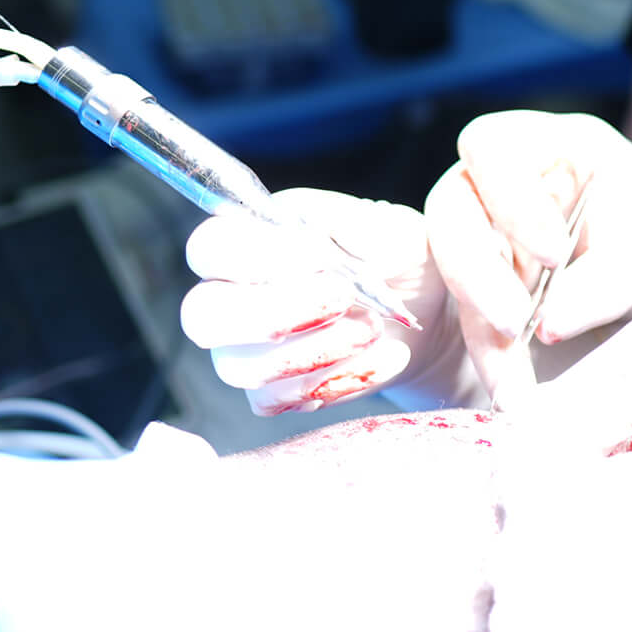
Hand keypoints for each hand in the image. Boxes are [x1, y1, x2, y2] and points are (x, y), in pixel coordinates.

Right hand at [179, 188, 466, 415]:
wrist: (429, 310)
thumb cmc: (398, 256)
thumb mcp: (388, 229)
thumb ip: (349, 229)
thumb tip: (315, 247)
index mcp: (251, 238)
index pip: (209, 246)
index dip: (254, 257)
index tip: (319, 259)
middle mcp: (232, 295)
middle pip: (202, 316)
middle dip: (273, 314)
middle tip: (342, 300)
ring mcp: (243, 349)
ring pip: (239, 367)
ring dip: (314, 352)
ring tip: (375, 328)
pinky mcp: (271, 391)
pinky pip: (276, 402)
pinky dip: (336, 381)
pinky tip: (383, 358)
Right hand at [425, 113, 631, 401]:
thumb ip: (605, 280)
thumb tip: (545, 325)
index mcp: (540, 142)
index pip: (492, 148)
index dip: (510, 199)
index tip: (553, 253)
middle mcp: (493, 183)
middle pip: (452, 214)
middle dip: (477, 274)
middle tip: (512, 325)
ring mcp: (481, 234)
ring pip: (455, 277)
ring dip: (480, 332)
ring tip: (514, 386)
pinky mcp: (481, 285)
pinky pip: (471, 318)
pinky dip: (492, 357)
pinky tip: (513, 392)